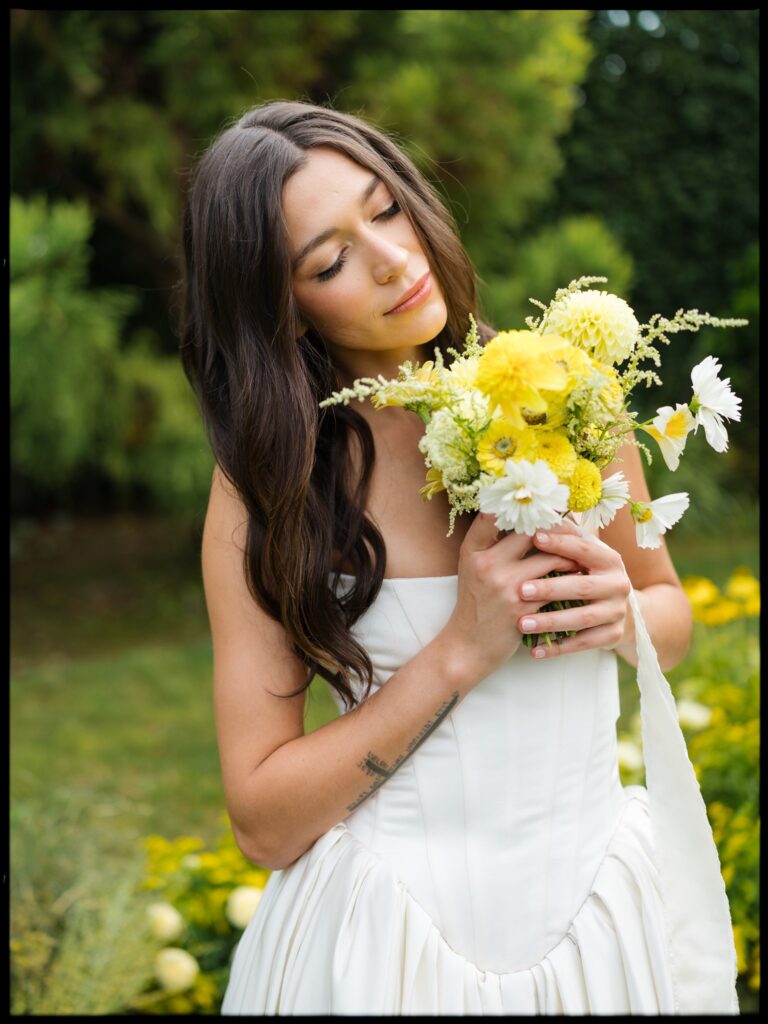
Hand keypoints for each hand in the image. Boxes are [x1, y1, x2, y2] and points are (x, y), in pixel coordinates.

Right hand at [441, 512, 582, 686]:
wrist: (469, 645)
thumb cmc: (475, 601)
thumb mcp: (473, 566)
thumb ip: (491, 541)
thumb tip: (522, 514)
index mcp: (473, 550)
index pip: (495, 515)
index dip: (520, 504)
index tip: (541, 497)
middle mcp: (487, 564)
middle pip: (531, 532)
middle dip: (555, 529)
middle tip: (572, 525)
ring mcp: (506, 587)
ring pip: (550, 558)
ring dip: (568, 556)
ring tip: (580, 554)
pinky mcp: (523, 609)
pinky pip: (555, 588)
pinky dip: (568, 581)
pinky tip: (577, 579)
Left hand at [517, 518, 631, 658]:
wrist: (622, 611)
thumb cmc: (589, 575)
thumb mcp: (584, 555)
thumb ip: (565, 536)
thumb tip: (537, 513)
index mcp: (609, 559)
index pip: (584, 548)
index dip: (561, 543)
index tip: (534, 538)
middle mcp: (618, 584)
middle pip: (582, 586)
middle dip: (550, 588)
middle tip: (520, 590)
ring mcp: (618, 611)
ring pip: (582, 618)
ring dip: (550, 621)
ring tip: (521, 624)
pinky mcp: (613, 635)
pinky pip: (585, 643)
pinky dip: (559, 647)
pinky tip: (535, 650)